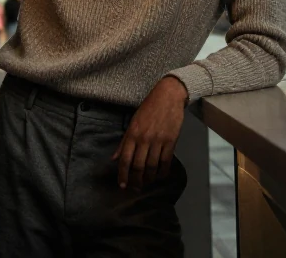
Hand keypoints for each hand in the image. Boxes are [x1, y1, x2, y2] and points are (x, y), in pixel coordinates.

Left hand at [113, 76, 187, 190]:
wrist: (168, 96)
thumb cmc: (148, 108)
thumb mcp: (132, 123)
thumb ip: (124, 142)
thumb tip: (114, 158)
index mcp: (132, 134)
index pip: (125, 159)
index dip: (123, 175)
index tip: (122, 185)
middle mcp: (144, 139)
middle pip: (138, 166)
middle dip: (136, 181)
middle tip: (135, 188)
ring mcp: (158, 140)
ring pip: (152, 166)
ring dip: (149, 178)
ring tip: (146, 183)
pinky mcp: (171, 141)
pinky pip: (166, 161)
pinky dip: (163, 172)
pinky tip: (160, 176)